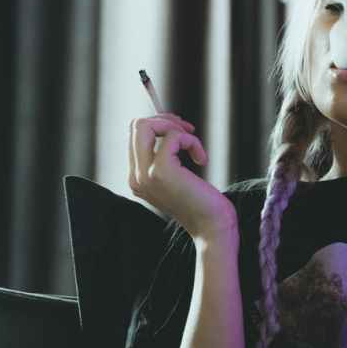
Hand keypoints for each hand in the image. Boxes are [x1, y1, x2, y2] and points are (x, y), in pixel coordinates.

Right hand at [128, 113, 237, 241]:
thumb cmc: (202, 201)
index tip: (182, 133)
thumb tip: (170, 123)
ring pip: (145, 125)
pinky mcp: (160, 171)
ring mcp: (144, 174)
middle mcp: (135, 177)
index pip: (135, 136)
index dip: (160, 125)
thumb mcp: (178, 177)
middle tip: (189, 132)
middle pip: (136, 125)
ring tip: (194, 146)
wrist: (212, 227)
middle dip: (165, 120)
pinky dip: (191, 141)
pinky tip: (201, 159)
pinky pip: (172, 136)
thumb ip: (166, 156)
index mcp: (136, 178)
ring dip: (175, 128)